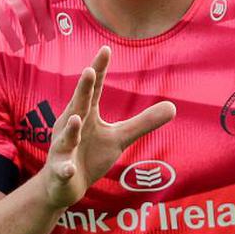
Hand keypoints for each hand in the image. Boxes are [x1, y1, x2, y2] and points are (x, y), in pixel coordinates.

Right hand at [41, 46, 175, 208]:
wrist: (63, 184)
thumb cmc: (90, 154)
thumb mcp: (119, 138)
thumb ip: (143, 122)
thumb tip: (174, 107)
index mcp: (85, 114)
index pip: (93, 88)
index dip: (99, 69)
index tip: (106, 49)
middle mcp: (71, 126)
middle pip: (79, 105)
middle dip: (83, 89)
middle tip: (88, 70)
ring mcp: (63, 149)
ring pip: (66, 137)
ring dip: (70, 129)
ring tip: (76, 118)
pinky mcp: (61, 171)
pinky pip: (62, 170)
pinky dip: (64, 169)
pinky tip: (69, 168)